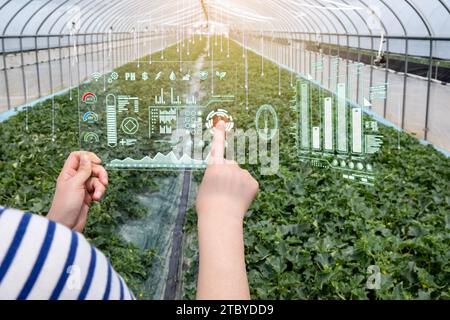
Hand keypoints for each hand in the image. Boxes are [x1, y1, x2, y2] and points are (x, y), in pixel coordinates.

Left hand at [47, 151, 107, 232]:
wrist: (66, 225)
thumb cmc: (65, 206)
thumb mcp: (75, 184)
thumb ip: (83, 170)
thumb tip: (86, 156)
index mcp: (68, 173)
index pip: (77, 156)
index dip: (88, 156)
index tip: (97, 162)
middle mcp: (75, 178)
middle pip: (91, 167)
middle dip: (100, 173)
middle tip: (103, 180)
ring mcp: (82, 187)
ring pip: (96, 179)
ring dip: (100, 185)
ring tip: (98, 194)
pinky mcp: (88, 196)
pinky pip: (97, 189)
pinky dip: (100, 192)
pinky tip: (97, 199)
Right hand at [196, 121, 256, 299]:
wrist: (221, 219)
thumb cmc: (208, 206)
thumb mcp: (205, 187)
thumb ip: (214, 177)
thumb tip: (223, 178)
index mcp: (215, 166)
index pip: (217, 146)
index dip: (220, 134)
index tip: (222, 123)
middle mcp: (230, 165)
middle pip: (231, 167)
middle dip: (229, 176)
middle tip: (223, 192)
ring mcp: (243, 173)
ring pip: (241, 177)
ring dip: (237, 185)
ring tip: (230, 199)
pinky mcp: (253, 183)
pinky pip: (249, 184)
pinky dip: (246, 191)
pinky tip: (240, 200)